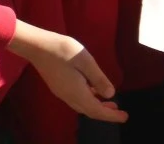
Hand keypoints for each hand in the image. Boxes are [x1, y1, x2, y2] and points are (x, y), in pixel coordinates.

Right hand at [11, 26, 125, 123]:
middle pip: (89, 111)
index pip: (96, 110)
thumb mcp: (86, 62)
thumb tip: (111, 94)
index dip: (111, 115)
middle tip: (121, 114)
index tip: (125, 117)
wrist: (38, 46)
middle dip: (106, 113)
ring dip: (97, 107)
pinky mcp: (59, 86)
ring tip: (112, 104)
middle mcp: (68, 96)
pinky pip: (77, 99)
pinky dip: (89, 100)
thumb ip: (98, 79)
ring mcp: (62, 92)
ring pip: (82, 106)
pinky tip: (95, 92)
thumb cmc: (64, 50)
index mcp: (76, 91)